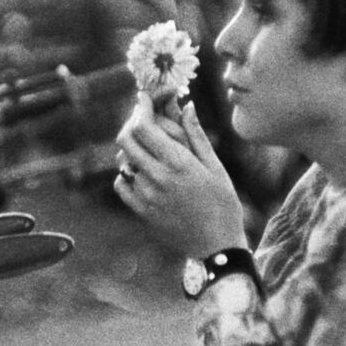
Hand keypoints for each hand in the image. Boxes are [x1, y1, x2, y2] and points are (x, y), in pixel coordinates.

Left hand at [114, 92, 245, 257]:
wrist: (217, 247)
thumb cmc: (224, 204)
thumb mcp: (215, 167)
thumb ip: (196, 135)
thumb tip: (186, 105)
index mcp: (179, 163)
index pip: (145, 127)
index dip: (141, 108)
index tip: (144, 98)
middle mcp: (158, 177)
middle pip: (126, 139)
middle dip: (131, 123)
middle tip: (142, 119)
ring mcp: (147, 196)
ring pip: (123, 161)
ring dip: (131, 149)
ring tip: (147, 147)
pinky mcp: (142, 212)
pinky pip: (121, 184)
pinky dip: (126, 173)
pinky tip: (141, 172)